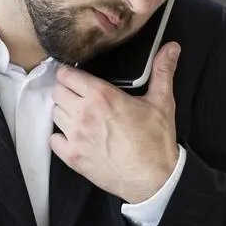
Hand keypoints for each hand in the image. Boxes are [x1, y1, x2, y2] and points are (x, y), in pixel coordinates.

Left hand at [50, 43, 180, 202]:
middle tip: (80, 96)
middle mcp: (84, 114)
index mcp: (102, 96)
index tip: (76, 77)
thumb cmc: (156, 141)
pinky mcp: (72, 157)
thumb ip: (162, 71)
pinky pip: (53, 140)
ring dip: (64, 112)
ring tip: (80, 116)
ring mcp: (75, 137)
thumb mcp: (162, 102)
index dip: (70, 73)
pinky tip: (75, 137)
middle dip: (66, 91)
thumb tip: (171, 47)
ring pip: (55, 114)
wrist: (154, 178)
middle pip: (57, 92)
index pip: (67, 75)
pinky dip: (61, 137)